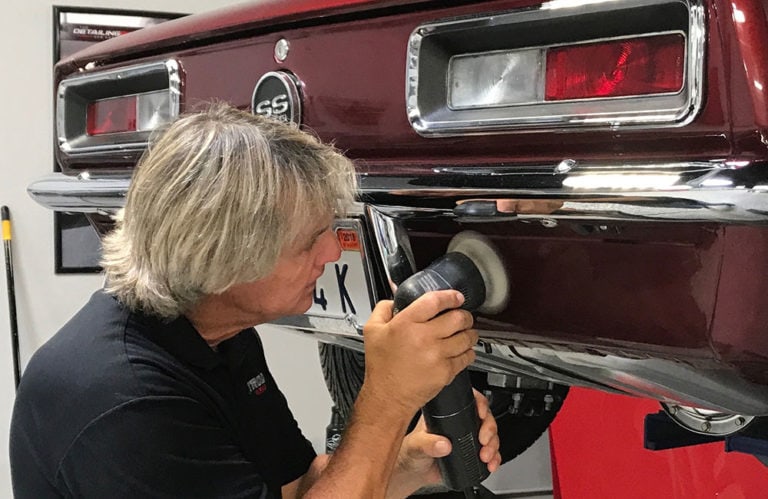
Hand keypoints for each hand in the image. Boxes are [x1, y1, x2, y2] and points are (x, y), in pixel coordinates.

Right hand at [362, 290, 477, 415]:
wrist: (388, 397)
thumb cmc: (381, 367)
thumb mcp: (371, 331)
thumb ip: (383, 309)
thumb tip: (395, 300)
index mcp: (406, 324)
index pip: (435, 301)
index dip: (450, 296)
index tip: (456, 297)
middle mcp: (423, 337)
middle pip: (457, 318)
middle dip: (464, 316)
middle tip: (463, 317)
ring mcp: (437, 355)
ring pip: (466, 337)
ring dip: (469, 333)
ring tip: (466, 333)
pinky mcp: (446, 371)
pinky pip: (467, 356)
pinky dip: (468, 352)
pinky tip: (461, 350)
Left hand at [387, 390, 501, 497]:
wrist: (414, 473)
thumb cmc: (410, 453)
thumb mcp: (415, 447)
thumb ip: (427, 445)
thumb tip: (443, 444)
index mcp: (445, 413)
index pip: (467, 399)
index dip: (479, 403)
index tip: (481, 412)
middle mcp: (459, 422)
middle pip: (484, 416)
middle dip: (489, 428)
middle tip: (484, 440)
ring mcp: (467, 436)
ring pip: (491, 434)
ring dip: (494, 445)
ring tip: (486, 456)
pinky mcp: (472, 452)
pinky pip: (491, 452)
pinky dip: (495, 458)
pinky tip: (491, 464)